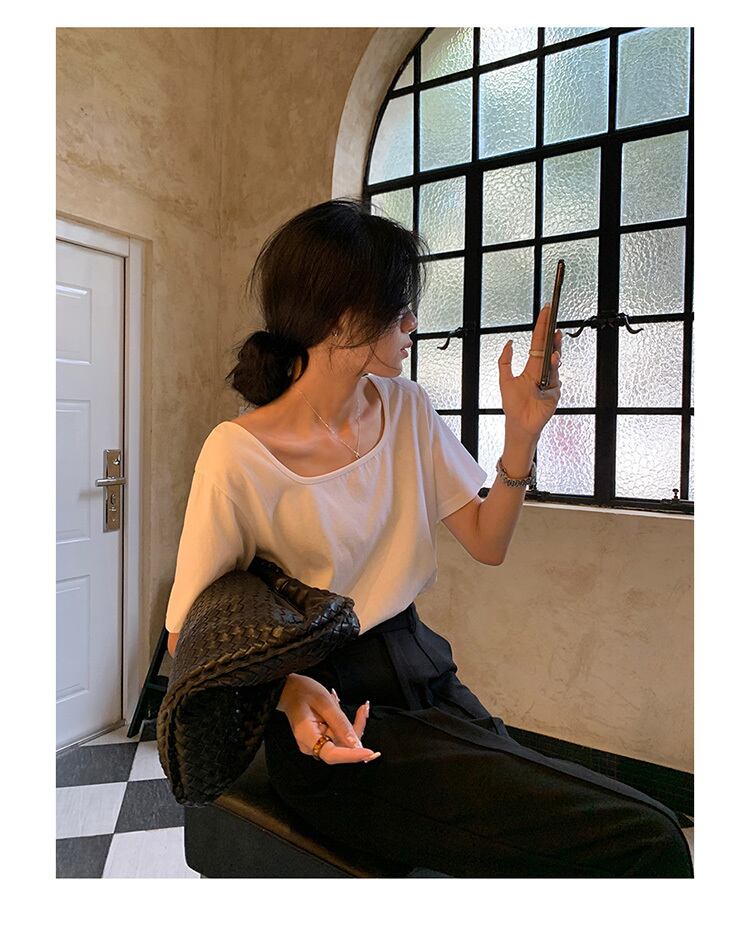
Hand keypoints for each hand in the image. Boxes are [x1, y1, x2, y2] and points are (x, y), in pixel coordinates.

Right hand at [276, 673, 379, 763]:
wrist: (289, 689)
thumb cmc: (303, 691)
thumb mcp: (324, 702)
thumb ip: (340, 723)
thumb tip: (356, 744)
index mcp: (307, 736)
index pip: (332, 754)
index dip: (352, 755)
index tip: (370, 752)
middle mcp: (311, 745)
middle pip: (341, 748)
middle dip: (356, 732)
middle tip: (364, 711)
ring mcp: (316, 743)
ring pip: (343, 742)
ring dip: (355, 727)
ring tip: (361, 708)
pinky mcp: (321, 739)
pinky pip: (339, 736)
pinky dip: (349, 726)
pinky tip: (357, 712)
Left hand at [498, 304, 563, 438]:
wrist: (519, 423)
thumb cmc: (513, 405)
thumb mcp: (504, 380)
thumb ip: (505, 361)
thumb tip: (509, 344)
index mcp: (531, 367)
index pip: (538, 343)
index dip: (542, 327)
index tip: (546, 313)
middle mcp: (542, 372)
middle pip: (550, 350)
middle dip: (553, 336)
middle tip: (555, 324)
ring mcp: (551, 382)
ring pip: (555, 365)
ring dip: (554, 357)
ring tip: (554, 350)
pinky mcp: (555, 393)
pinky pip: (556, 381)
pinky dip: (553, 375)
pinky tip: (549, 373)